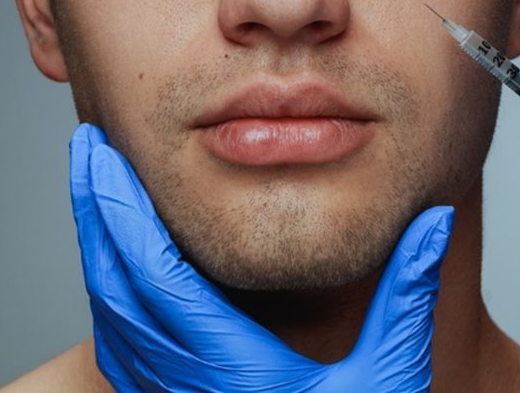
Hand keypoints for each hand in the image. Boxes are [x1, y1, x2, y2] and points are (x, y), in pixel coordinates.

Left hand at [69, 123, 453, 391]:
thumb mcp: (390, 376)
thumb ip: (407, 296)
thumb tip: (432, 222)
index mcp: (231, 369)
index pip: (156, 277)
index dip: (122, 212)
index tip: (103, 158)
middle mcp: (185, 385)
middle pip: (115, 286)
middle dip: (96, 210)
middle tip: (87, 150)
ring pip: (109, 316)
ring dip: (98, 247)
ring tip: (97, 189)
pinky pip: (120, 345)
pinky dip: (110, 292)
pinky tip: (118, 263)